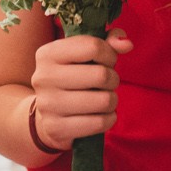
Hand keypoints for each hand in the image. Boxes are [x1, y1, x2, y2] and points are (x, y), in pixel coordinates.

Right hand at [28, 30, 130, 149]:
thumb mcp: (84, 55)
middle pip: (101, 75)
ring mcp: (48, 104)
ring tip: (105, 99)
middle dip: (113, 79)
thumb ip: (108, 42)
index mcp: (48, 54)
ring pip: (103, 100)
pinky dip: (109, 119)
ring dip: (112, 100)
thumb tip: (127, 44)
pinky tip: (102, 115)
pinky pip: (99, 123)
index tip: (107, 62)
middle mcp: (43, 77)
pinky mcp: (56, 128)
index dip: (109, 54)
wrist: (48, 115)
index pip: (93, 47)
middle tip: (107, 83)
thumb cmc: (73, 78)